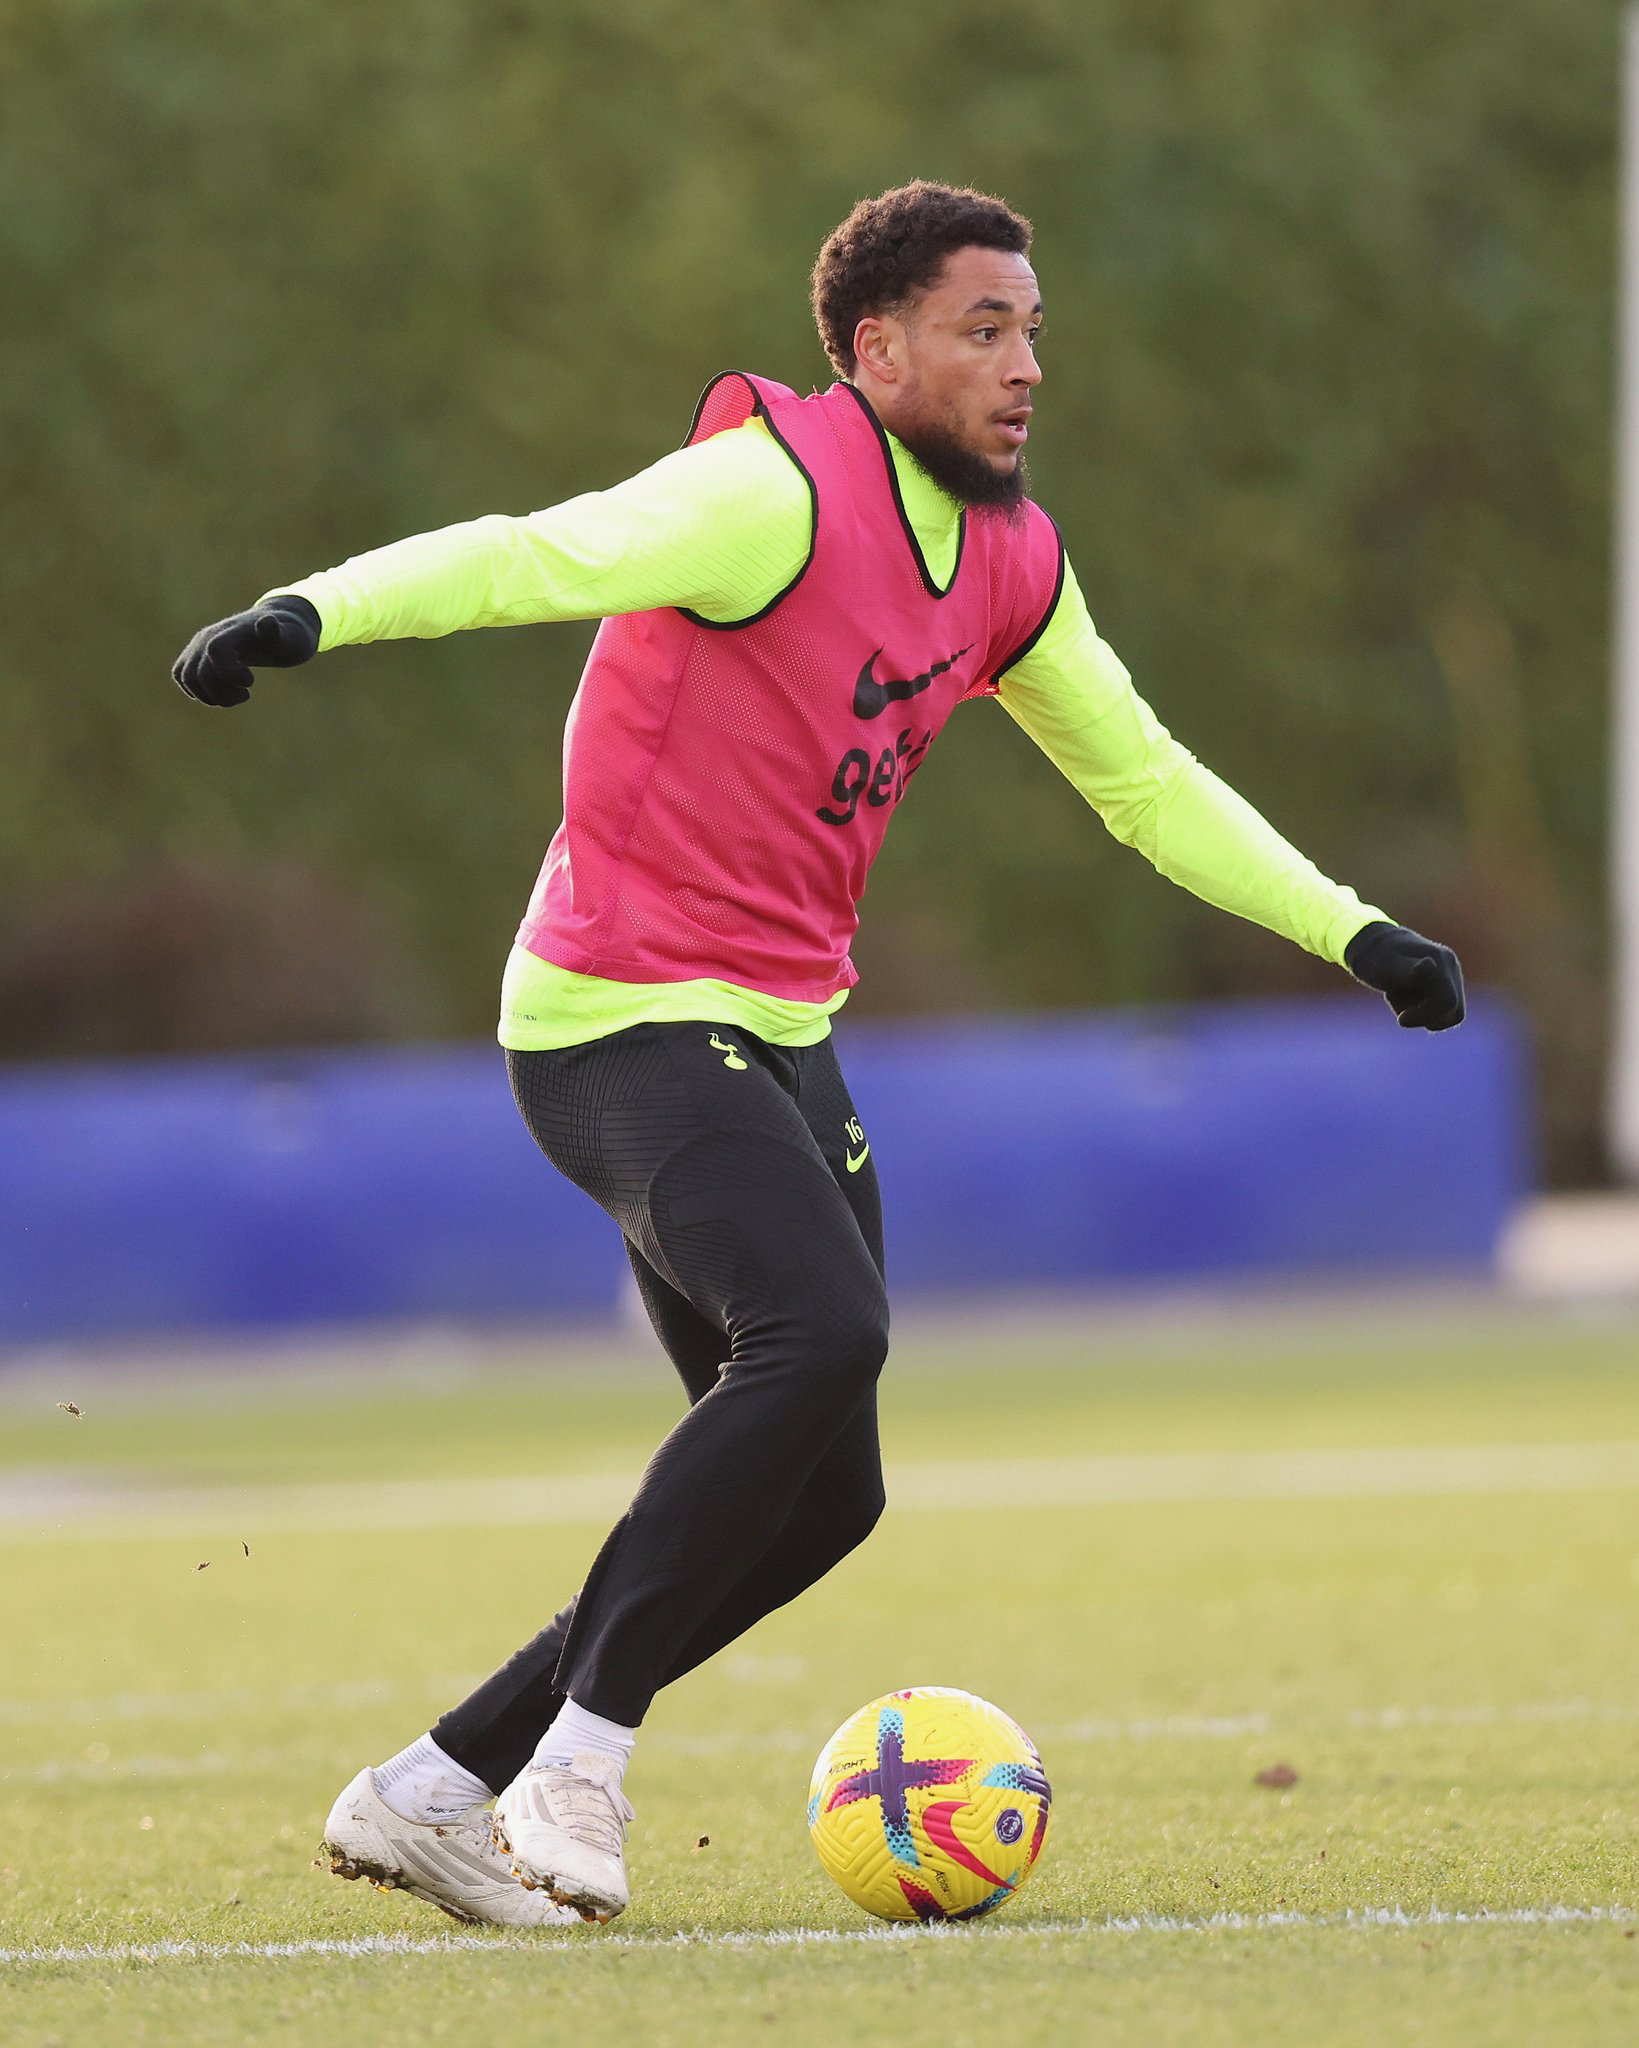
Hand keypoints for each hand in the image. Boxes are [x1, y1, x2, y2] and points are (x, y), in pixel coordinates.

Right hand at [172, 595, 321, 706]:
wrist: (276, 627)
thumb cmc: (288, 636)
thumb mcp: (292, 637)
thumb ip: (277, 634)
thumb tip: (267, 622)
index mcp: (233, 632)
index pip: (216, 650)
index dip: (230, 673)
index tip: (250, 682)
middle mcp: (210, 636)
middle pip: (198, 672)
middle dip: (222, 694)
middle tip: (246, 695)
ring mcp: (199, 645)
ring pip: (187, 677)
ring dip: (209, 696)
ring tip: (234, 696)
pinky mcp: (195, 655)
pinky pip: (182, 675)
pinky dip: (198, 691)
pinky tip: (221, 693)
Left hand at [1344, 920, 1465, 1030]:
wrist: (1373, 947)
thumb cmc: (1378, 957)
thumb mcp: (1387, 966)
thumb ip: (1409, 970)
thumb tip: (1430, 967)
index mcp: (1441, 961)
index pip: (1447, 1001)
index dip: (1425, 1016)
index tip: (1400, 1020)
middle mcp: (1451, 968)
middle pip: (1452, 1013)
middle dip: (1421, 1015)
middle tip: (1394, 996)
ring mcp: (1451, 977)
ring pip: (1447, 1016)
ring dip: (1421, 1014)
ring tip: (1399, 994)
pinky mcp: (1445, 987)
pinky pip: (1440, 1013)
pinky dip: (1421, 1012)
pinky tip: (1404, 996)